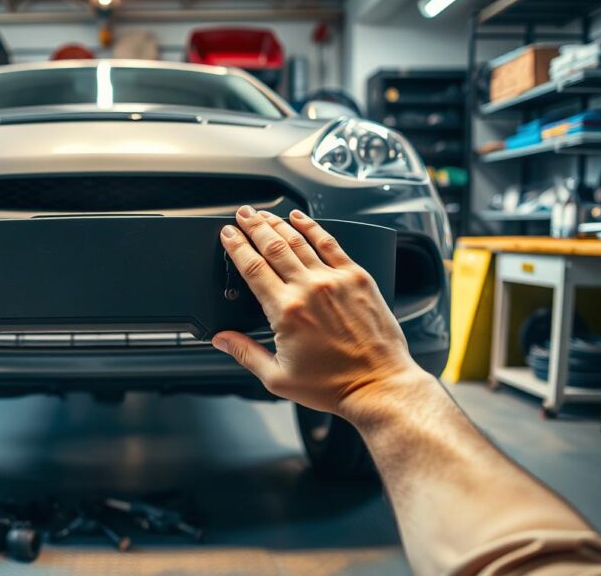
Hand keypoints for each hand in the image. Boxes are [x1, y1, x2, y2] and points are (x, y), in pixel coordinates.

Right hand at [212, 206, 422, 421]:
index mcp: (286, 312)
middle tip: (241, 214)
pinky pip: (331, 243)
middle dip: (253, 226)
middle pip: (272, 246)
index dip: (236, 246)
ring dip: (277, 223)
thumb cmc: (333, 385)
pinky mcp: (358, 278)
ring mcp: (336, 280)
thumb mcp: (277, 377)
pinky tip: (301, 218)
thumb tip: (222, 338)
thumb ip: (245, 353)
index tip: (227, 234)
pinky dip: (313, 227)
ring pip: (299, 240)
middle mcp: (310, 290)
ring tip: (263, 213)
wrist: (378, 385)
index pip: (252, 268)